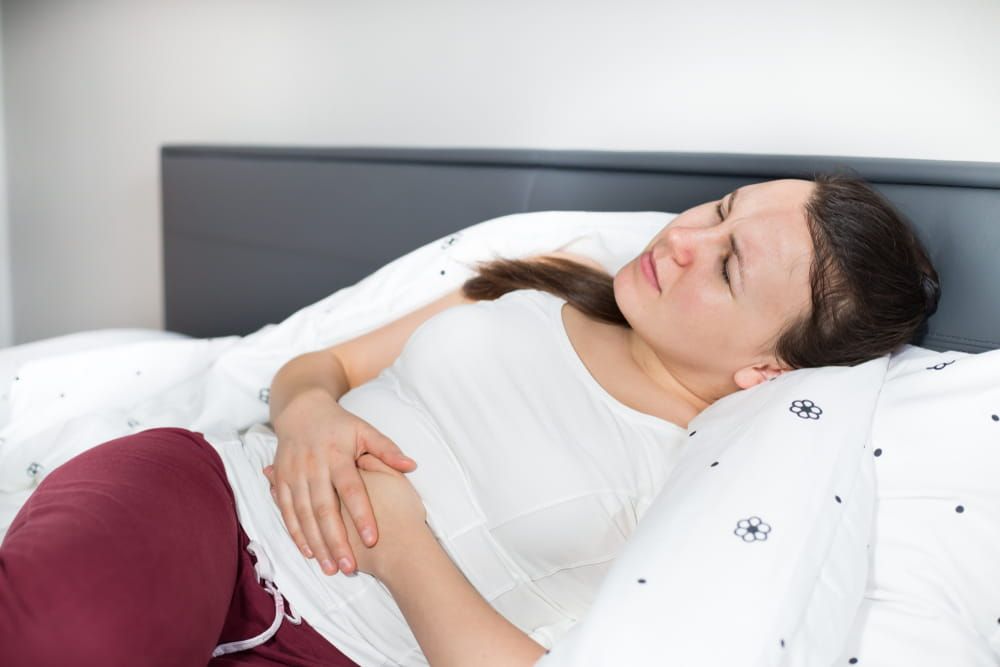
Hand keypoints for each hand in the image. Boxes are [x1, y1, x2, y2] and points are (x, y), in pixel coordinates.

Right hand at [263, 389, 416, 575]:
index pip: (351, 489)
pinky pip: (285, 511)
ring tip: (330, 567)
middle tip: (349, 567)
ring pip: (303, 514)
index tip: (373, 539)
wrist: (301, 410)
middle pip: (325, 508)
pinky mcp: (280, 479)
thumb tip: (412, 466)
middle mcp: (313, 466)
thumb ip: (387, 449)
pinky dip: (295, 533)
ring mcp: (294, 473)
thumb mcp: (365, 430)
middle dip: (336, 540)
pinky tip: (308, 553)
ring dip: (316, 543)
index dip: (361, 514)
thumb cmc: (339, 424)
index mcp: (337, 454)